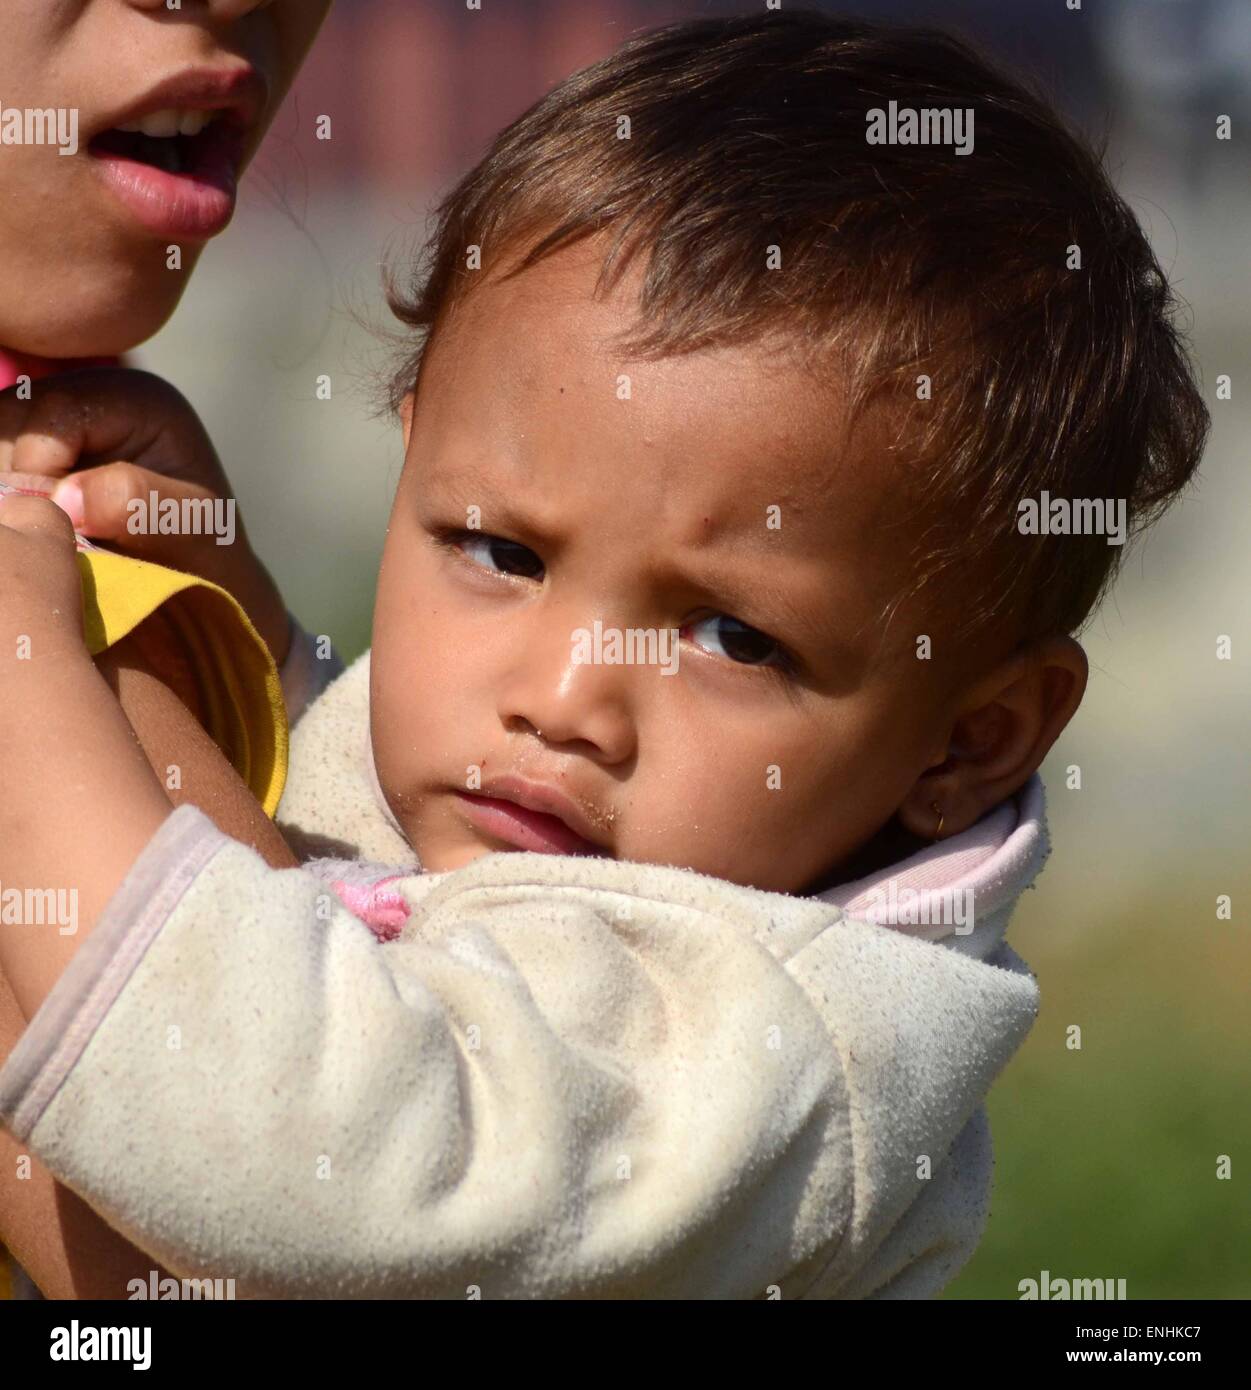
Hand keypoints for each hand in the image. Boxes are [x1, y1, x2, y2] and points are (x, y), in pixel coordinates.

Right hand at [0, 367, 289, 664]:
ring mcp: (60, 422)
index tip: (61, 522)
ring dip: (10, 491)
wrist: (200, 572)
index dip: (39, 468)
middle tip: (48, 530)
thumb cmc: (203, 548)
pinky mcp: (39, 452)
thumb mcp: (186, 525)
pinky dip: (9, 499)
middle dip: (19, 480)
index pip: (55, 411)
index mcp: (137, 398)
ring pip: (0, 443)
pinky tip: (34, 525)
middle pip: (14, 421)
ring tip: (46, 530)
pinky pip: (1, 466)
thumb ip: (137, 503)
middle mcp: (92, 395)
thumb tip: (65, 499)